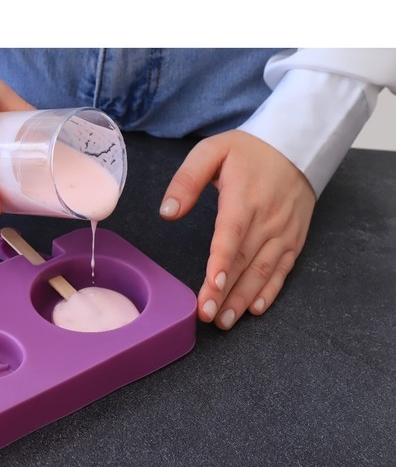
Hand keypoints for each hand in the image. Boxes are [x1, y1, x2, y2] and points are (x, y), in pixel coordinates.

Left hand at [160, 130, 316, 328]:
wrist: (299, 145)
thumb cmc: (249, 150)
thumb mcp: (213, 150)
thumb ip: (187, 179)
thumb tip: (167, 212)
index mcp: (244, 198)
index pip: (231, 236)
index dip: (222, 263)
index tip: (211, 286)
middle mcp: (267, 219)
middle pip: (244, 261)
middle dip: (226, 292)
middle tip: (208, 316)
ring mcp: (283, 232)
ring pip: (263, 271)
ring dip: (243, 298)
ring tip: (225, 321)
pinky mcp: (294, 240)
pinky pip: (283, 270)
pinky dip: (270, 292)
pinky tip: (254, 309)